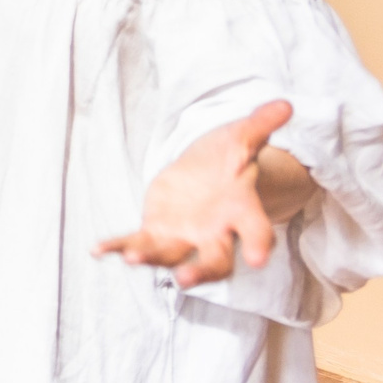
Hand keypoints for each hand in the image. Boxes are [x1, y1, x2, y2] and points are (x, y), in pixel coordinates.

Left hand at [96, 100, 292, 285]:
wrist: (206, 173)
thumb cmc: (228, 160)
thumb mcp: (241, 138)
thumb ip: (260, 125)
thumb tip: (284, 104)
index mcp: (241, 211)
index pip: (255, 231)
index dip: (258, 244)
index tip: (259, 259)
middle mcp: (215, 233)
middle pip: (215, 261)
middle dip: (201, 270)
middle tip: (186, 279)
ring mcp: (184, 237)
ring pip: (172, 257)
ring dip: (152, 259)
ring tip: (132, 259)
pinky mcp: (156, 233)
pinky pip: (137, 243)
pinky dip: (118, 247)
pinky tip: (98, 250)